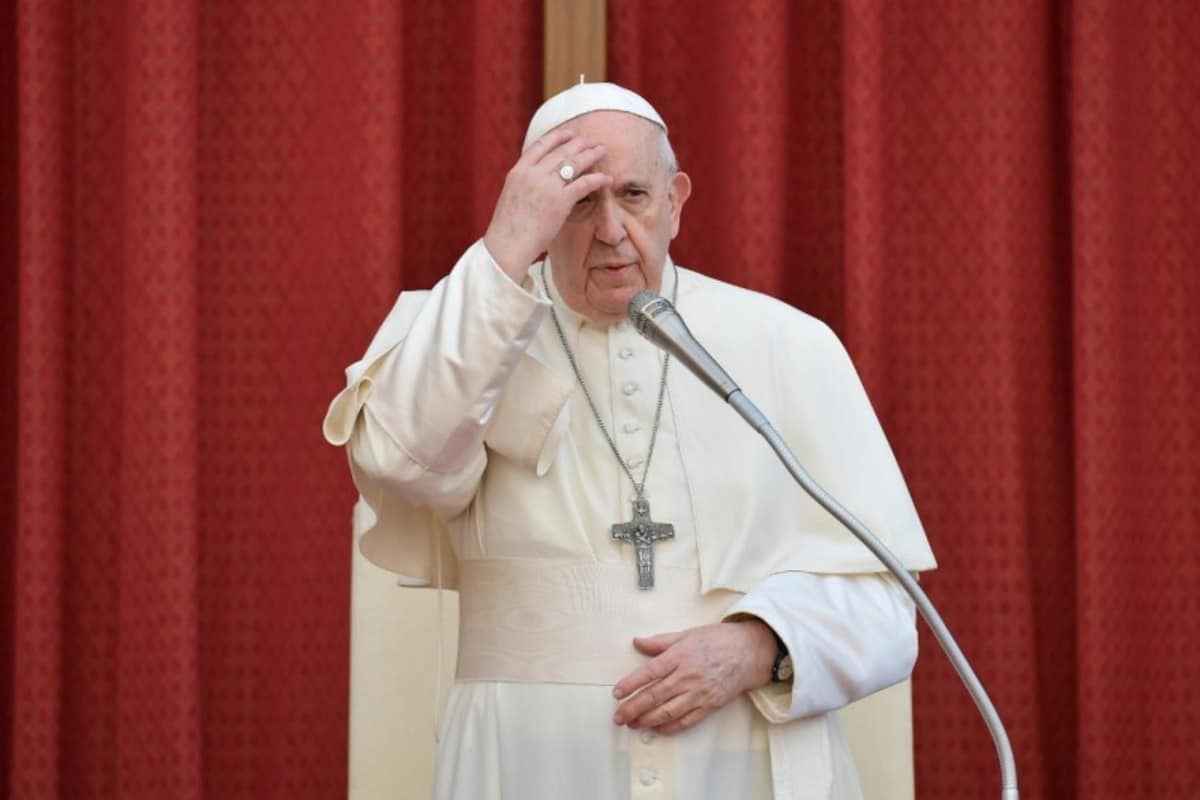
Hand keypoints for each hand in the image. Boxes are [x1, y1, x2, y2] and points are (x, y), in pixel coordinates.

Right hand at [482, 129, 611, 280]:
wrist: (507, 245)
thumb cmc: (508, 228)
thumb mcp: (511, 196)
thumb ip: (524, 184)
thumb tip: (536, 183)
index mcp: (518, 171)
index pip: (541, 145)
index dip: (558, 137)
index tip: (570, 134)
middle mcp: (533, 173)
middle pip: (561, 151)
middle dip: (579, 143)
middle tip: (592, 141)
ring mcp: (547, 186)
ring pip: (574, 162)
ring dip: (591, 154)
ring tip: (602, 151)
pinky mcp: (560, 201)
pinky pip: (584, 184)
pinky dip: (597, 178)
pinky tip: (607, 178)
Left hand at [611, 620, 776, 735]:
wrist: (749, 653)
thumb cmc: (718, 640)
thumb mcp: (687, 634)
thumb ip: (660, 642)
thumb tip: (636, 642)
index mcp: (681, 655)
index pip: (650, 672)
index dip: (631, 684)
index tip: (617, 693)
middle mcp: (688, 676)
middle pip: (655, 695)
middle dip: (633, 708)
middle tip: (618, 717)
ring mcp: (699, 693)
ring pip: (668, 711)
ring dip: (647, 720)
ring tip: (632, 724)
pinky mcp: (709, 705)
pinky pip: (686, 721)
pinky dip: (669, 727)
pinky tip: (656, 729)